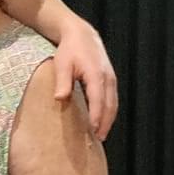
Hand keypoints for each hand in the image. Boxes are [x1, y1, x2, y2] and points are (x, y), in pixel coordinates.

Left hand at [51, 18, 116, 140]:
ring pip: (114, 103)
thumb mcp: (62, 64)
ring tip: (101, 135)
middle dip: (105, 123)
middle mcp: (107, 78)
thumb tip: (60, 98)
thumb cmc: (69, 50)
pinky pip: (113, 99)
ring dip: (109, 119)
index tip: (92, 130)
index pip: (98, 99)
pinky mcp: (111, 80)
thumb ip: (62, 81)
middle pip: (110, 105)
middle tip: (98, 139)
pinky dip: (109, 112)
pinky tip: (103, 121)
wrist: (82, 35)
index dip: (96, 116)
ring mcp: (111, 79)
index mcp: (95, 74)